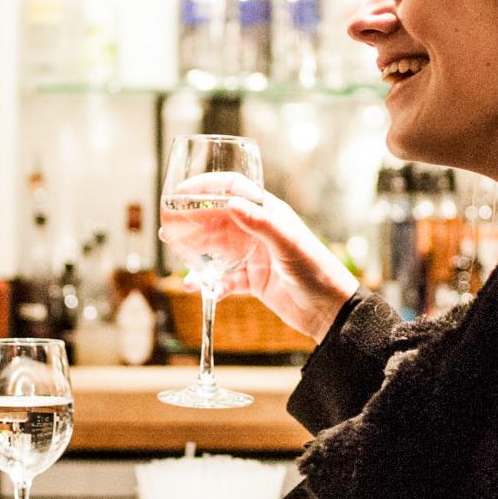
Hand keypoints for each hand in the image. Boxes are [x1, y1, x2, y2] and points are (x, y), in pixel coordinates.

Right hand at [160, 174, 360, 340]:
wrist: (330, 311)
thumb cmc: (316, 271)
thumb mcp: (288, 243)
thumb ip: (260, 222)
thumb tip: (230, 202)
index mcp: (269, 213)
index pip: (233, 189)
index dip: (207, 186)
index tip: (181, 193)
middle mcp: (258, 231)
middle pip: (217, 219)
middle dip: (192, 221)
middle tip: (168, 229)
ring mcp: (253, 256)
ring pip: (216, 249)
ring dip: (195, 252)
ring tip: (176, 256)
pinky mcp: (252, 281)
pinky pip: (223, 279)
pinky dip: (209, 283)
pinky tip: (198, 288)